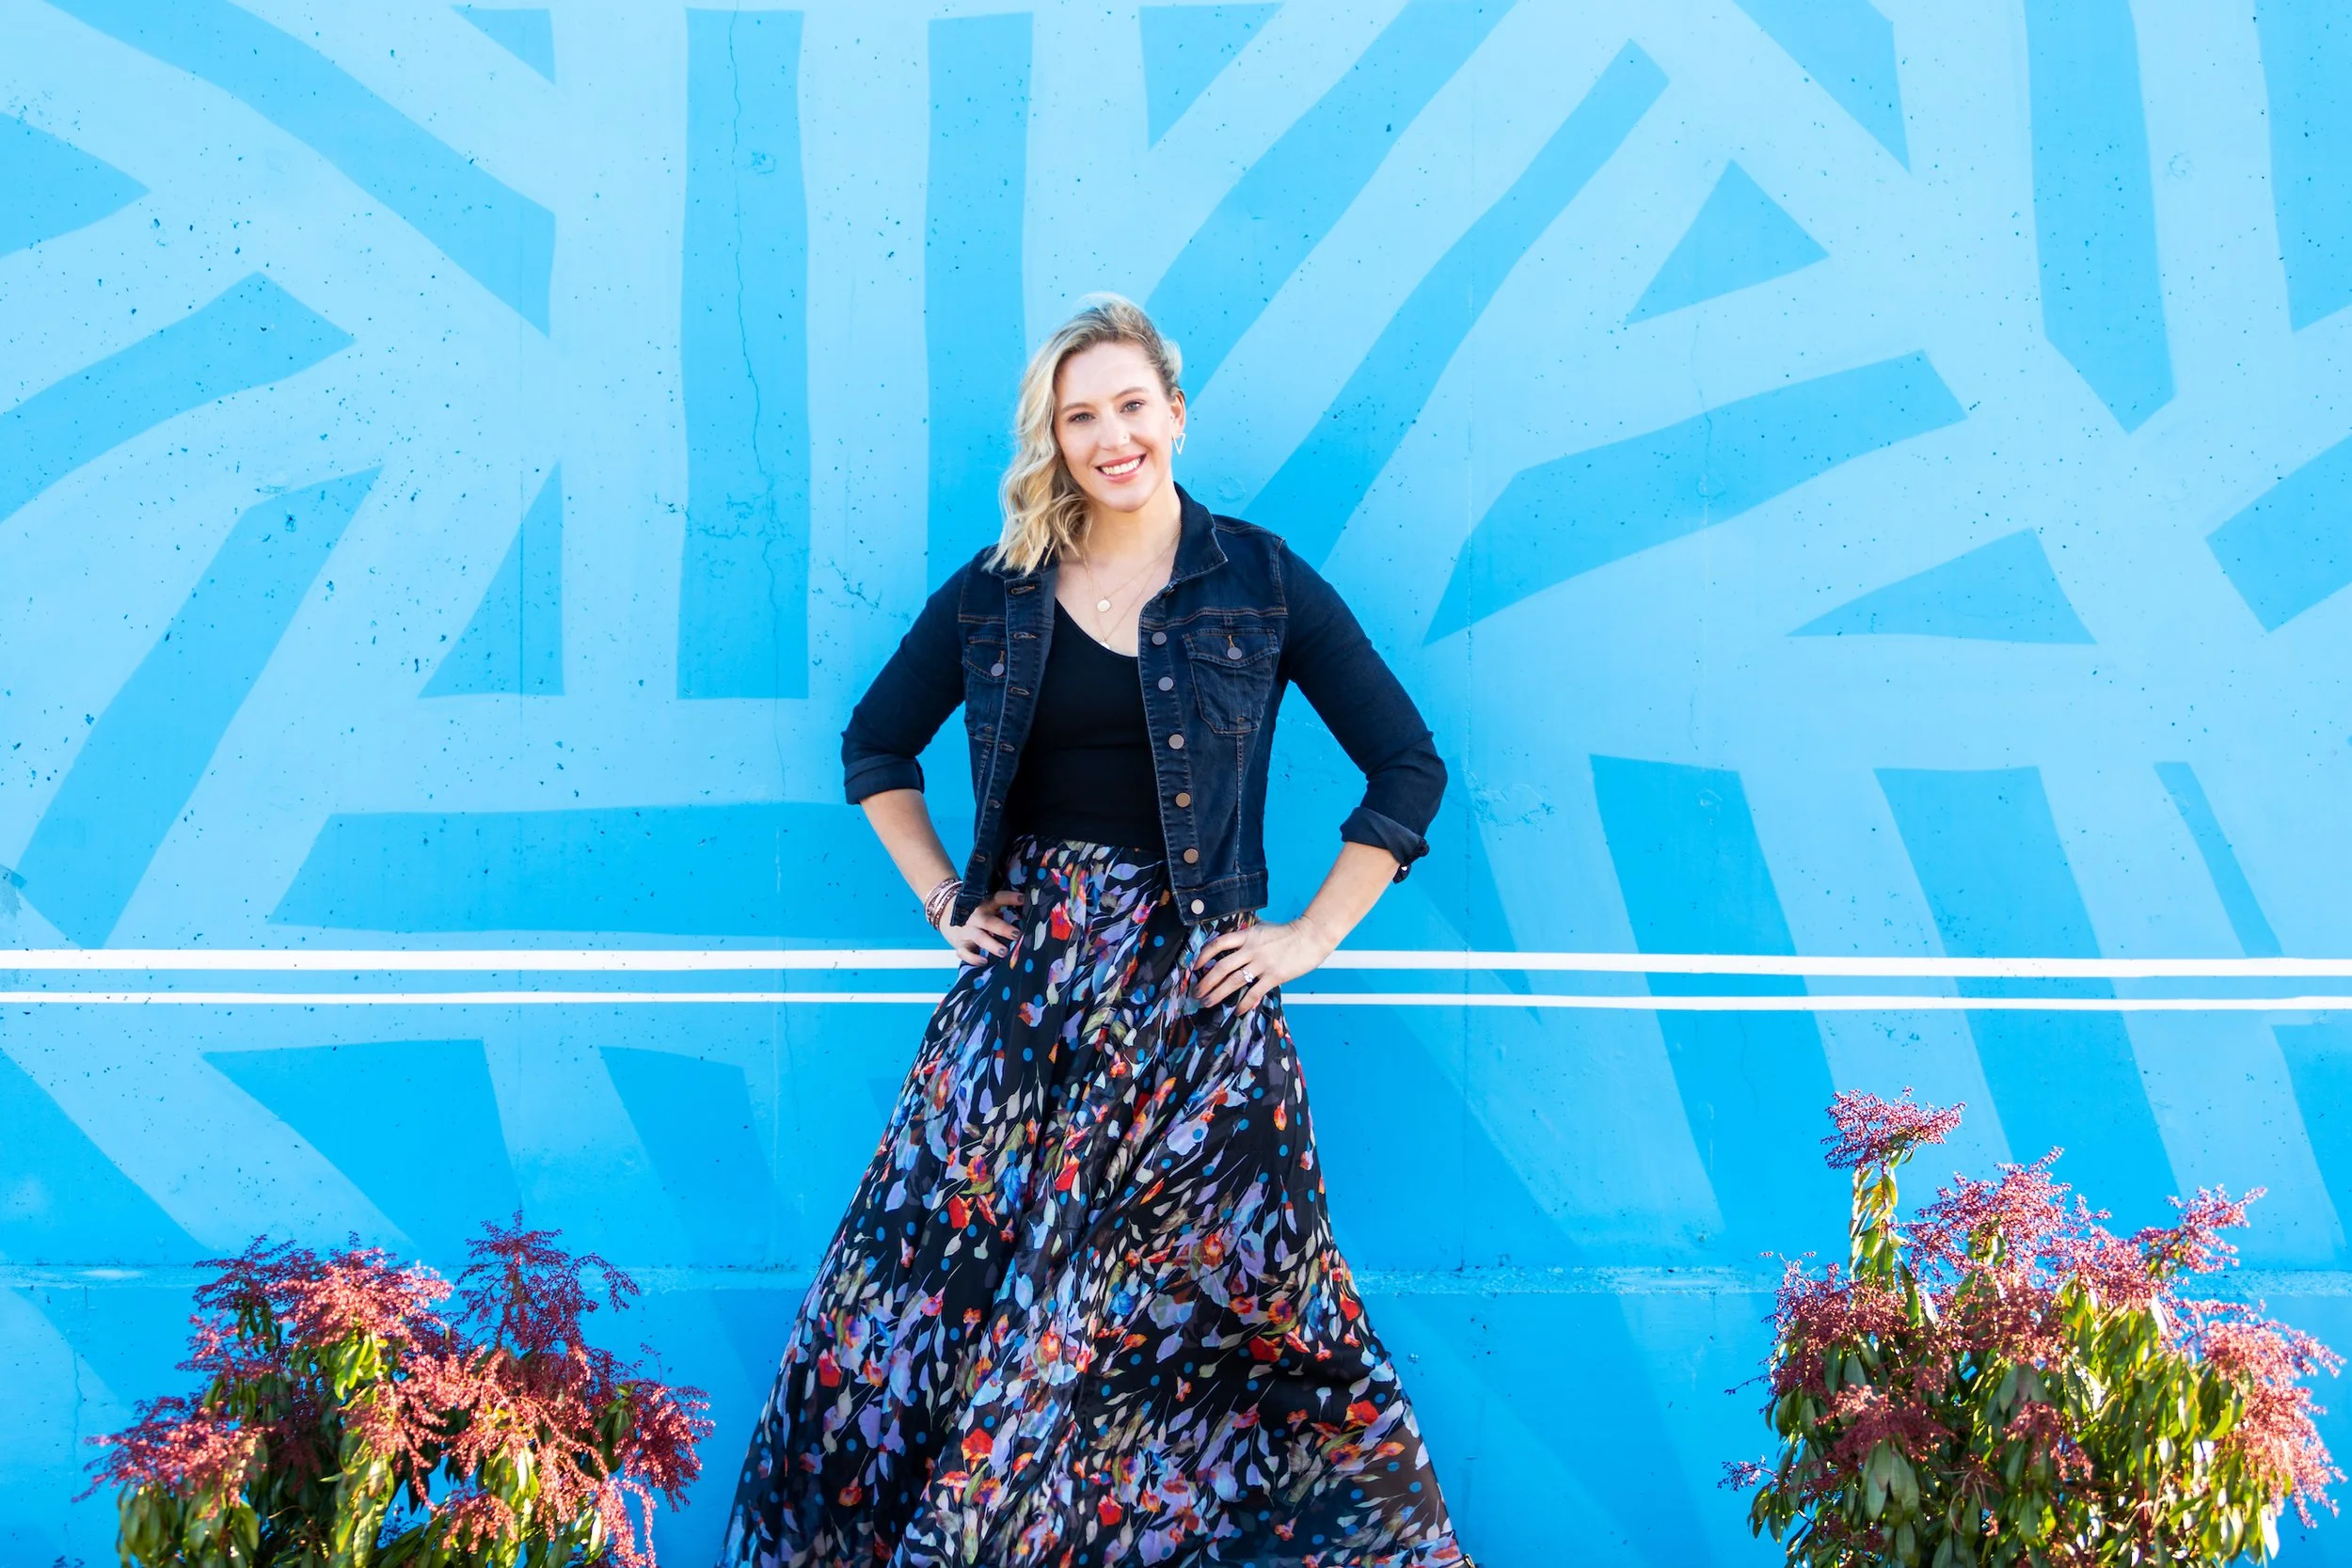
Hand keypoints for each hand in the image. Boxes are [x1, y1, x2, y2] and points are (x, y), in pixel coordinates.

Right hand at [940, 889, 1023, 964]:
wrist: (944, 912)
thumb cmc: (975, 912)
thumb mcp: (986, 905)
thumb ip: (1002, 908)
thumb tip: (1029, 912)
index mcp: (985, 905)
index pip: (998, 898)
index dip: (1010, 898)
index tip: (1024, 898)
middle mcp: (976, 917)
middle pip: (989, 922)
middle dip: (1003, 928)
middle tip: (1017, 934)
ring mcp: (967, 931)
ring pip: (979, 938)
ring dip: (992, 945)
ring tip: (1004, 952)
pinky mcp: (960, 944)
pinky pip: (965, 952)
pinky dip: (973, 958)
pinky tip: (984, 962)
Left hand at [1195, 916, 1334, 1009]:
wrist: (1311, 937)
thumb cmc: (1289, 932)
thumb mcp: (1264, 928)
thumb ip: (1248, 934)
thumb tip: (1233, 939)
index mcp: (1247, 935)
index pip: (1218, 943)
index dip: (1204, 955)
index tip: (1196, 967)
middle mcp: (1251, 949)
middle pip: (1222, 966)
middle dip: (1206, 982)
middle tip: (1196, 993)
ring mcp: (1263, 963)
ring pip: (1234, 981)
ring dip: (1218, 993)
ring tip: (1207, 1003)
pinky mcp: (1274, 976)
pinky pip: (1254, 992)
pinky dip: (1244, 1003)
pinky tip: (1237, 1011)